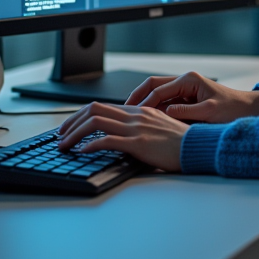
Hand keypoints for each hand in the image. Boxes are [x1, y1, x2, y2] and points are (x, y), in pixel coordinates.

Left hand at [55, 103, 187, 170]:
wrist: (198, 148)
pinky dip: (90, 145)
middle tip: (60, 135)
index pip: (101, 106)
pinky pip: (108, 140)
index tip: (70, 127)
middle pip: (93, 110)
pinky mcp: (138, 143)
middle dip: (71, 122)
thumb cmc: (181, 143)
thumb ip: (140, 127)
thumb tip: (120, 136)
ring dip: (74, 134)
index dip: (81, 116)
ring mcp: (136, 128)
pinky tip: (82, 152)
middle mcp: (135, 115)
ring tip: (64, 145)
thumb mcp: (158, 128)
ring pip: (95, 123)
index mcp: (139, 110)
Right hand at [126, 71, 258, 123]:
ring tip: (131, 117)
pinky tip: (147, 120)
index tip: (132, 114)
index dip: (143, 102)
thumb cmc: (233, 109)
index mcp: (188, 80)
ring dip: (144, 104)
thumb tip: (164, 112)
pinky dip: (155, 109)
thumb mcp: (209, 112)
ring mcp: (185, 89)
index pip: (158, 89)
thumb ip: (185, 112)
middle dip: (137, 97)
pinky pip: (165, 102)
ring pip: (157, 94)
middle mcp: (185, 81)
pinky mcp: (187, 99)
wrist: (249, 109)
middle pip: (152, 86)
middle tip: (122, 111)